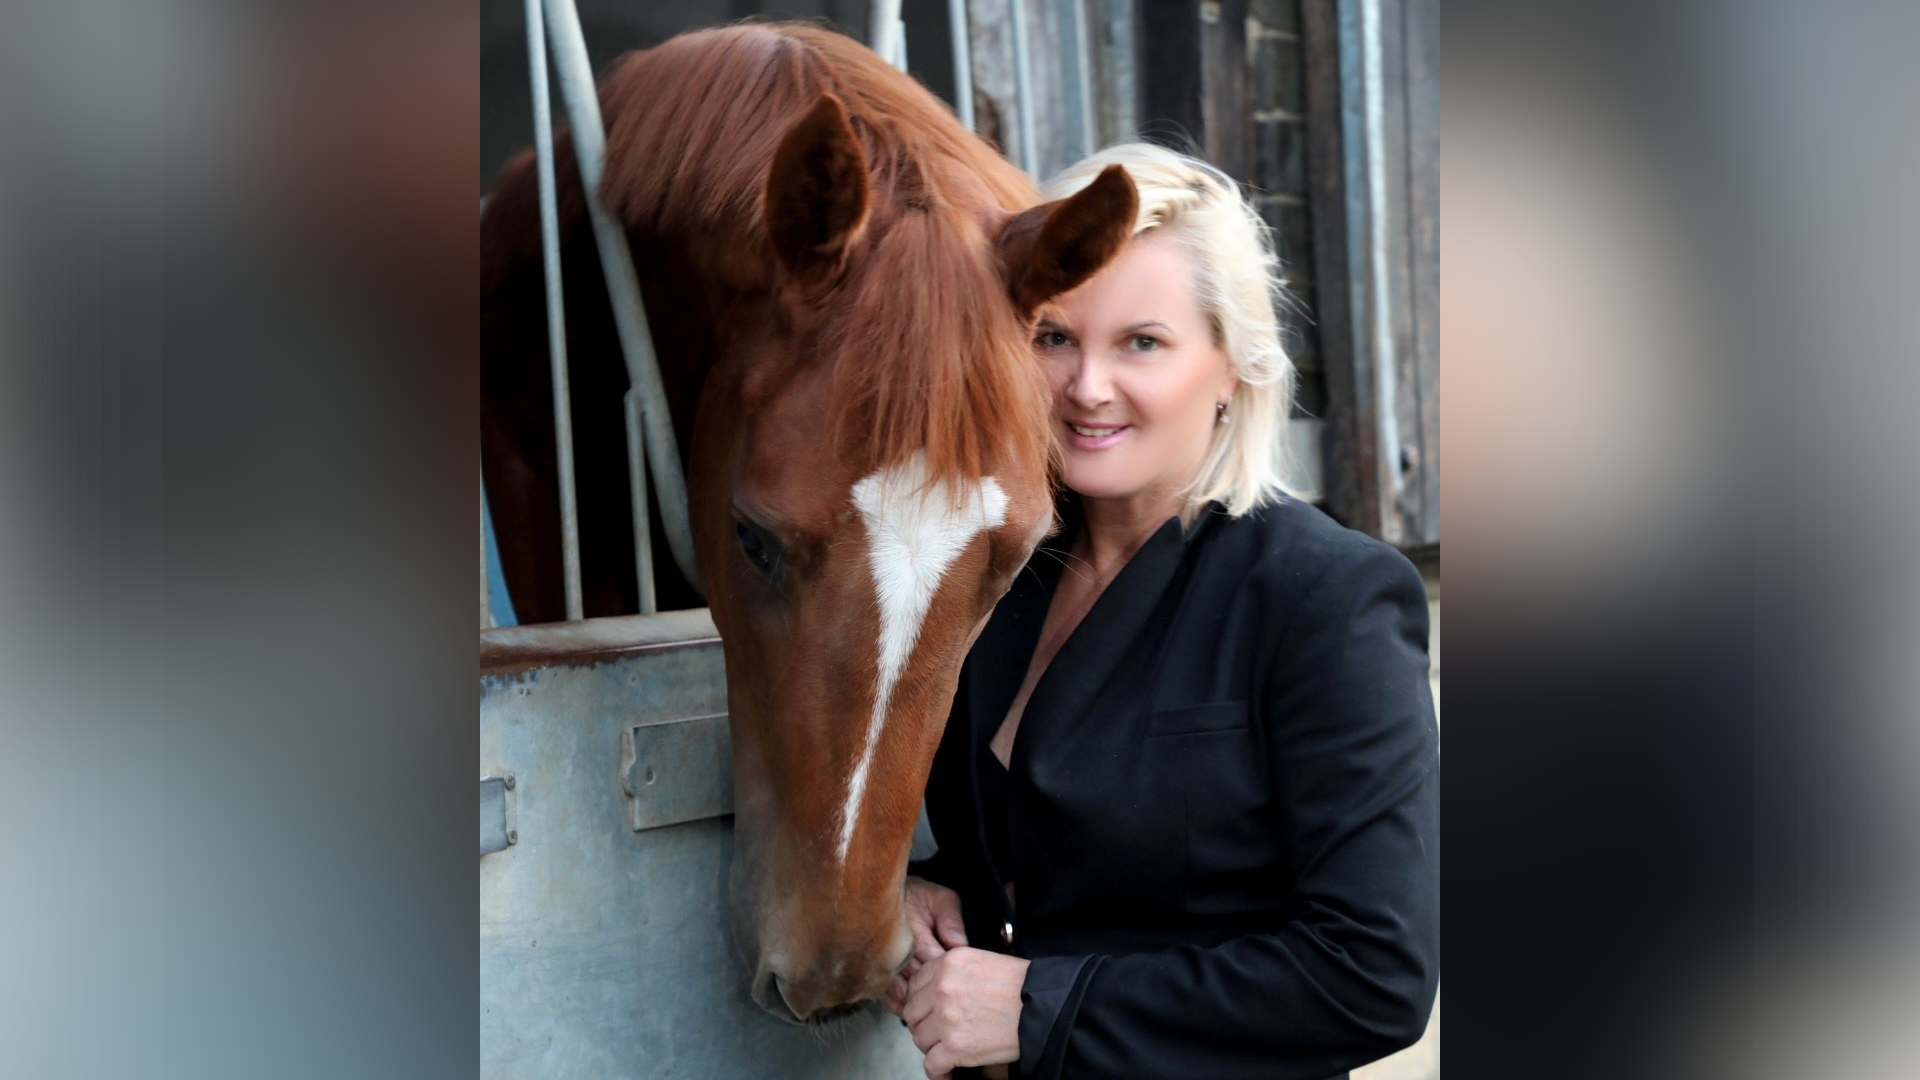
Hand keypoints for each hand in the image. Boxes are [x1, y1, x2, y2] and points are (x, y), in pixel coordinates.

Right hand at [884, 877, 966, 1016]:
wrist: (890, 893)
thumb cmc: (920, 897)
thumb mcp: (941, 899)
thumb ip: (951, 920)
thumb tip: (959, 944)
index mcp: (912, 930)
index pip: (930, 960)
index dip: (945, 975)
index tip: (958, 985)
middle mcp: (894, 948)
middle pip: (914, 980)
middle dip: (930, 994)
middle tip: (948, 1008)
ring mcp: (883, 961)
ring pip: (897, 991)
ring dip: (912, 1004)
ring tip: (929, 1015)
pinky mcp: (876, 969)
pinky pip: (884, 993)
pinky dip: (895, 1004)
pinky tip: (908, 1012)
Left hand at [902, 946, 1027, 1079]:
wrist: (1043, 1007)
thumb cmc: (1020, 984)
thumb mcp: (982, 961)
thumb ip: (953, 972)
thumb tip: (934, 989)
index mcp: (948, 964)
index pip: (915, 984)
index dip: (923, 1000)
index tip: (930, 1010)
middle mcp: (942, 989)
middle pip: (913, 1013)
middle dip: (924, 1024)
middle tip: (938, 1032)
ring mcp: (946, 1019)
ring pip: (919, 1039)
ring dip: (932, 1047)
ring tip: (947, 1049)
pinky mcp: (955, 1047)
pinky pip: (931, 1065)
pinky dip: (939, 1072)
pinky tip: (948, 1071)